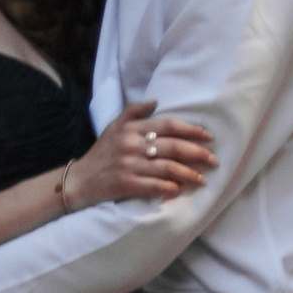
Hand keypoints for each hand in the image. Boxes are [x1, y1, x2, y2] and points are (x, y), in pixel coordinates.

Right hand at [63, 104, 216, 211]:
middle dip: (198, 154)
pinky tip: (180, 191)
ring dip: (189, 174)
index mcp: (131, 129)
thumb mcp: (114, 127)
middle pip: (173, 147)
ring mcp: (129, 165)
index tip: (208, 137)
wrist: (79, 180)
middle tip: (213, 160)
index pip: (168, 125)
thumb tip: (156, 101)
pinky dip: (170, 189)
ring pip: (168, 168)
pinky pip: (154, 186)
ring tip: (202, 179)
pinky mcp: (126, 185)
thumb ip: (133, 112)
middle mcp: (131, 145)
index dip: (191, 130)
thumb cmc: (101, 153)